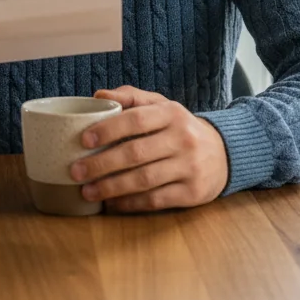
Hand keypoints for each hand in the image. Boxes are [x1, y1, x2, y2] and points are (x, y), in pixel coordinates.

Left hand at [69, 86, 228, 212]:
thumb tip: (98, 95)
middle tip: (76, 171)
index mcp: (171, 113)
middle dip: (102, 164)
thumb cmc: (180, 127)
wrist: (223, 153)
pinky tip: (111, 204)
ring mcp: (188, 167)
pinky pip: (155, 200)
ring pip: (143, 180)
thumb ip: (131, 98)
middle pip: (136, 153)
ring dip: (111, 187)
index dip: (109, 129)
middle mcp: (182, 139)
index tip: (83, 140)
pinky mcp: (192, 193)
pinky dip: (130, 203)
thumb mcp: (161, 105)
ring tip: (87, 191)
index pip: (136, 119)